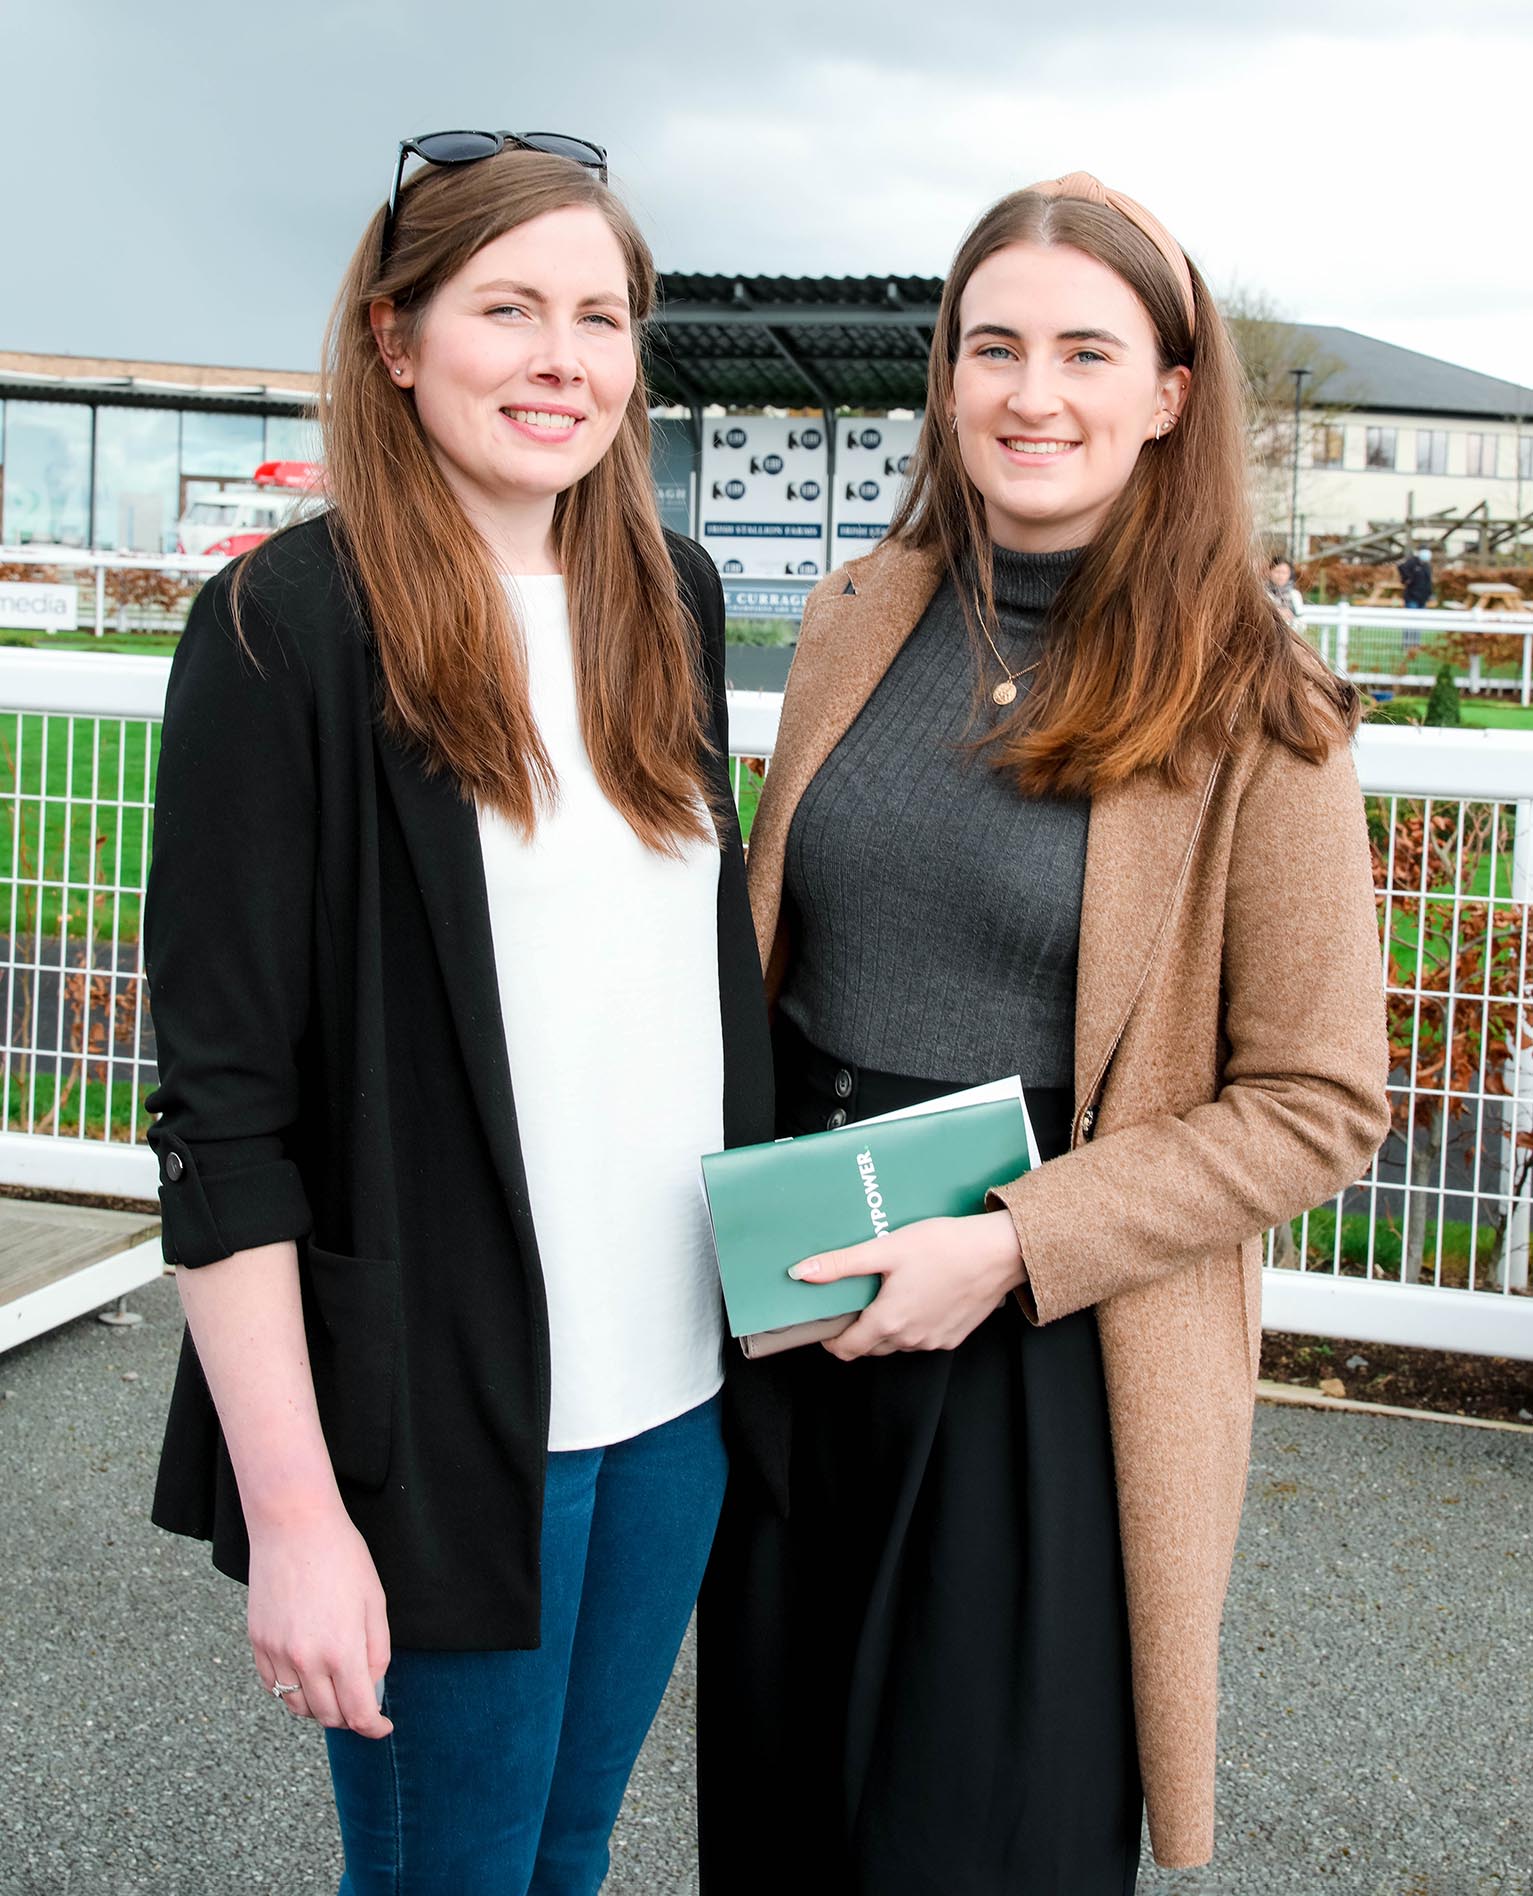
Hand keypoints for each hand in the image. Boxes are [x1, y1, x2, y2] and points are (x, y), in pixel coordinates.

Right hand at [247, 1500, 393, 1737]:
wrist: (294, 1526)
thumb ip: (376, 1651)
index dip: (373, 1727)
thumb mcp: (374, 1602)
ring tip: (335, 1689)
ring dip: (319, 1708)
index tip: (382, 1726)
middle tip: (362, 1703)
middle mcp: (306, 1659)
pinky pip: (274, 1686)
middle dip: (349, 1717)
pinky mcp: (257, 1643)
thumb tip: (371, 1687)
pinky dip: (292, 1691)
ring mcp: (277, 1653)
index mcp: (341, 1650)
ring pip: (297, 1707)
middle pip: (328, 1716)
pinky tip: (307, 1675)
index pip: (358, 1712)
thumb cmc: (342, 1557)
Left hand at [788, 1210, 1024, 1361]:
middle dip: (857, 1330)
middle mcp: (910, 1339)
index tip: (826, 1322)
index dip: (831, 1339)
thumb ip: (842, 1264)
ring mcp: (934, 1341)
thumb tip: (801, 1273)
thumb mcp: (886, 1248)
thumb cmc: (945, 1246)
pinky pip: (922, 1338)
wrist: (1000, 1252)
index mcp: (889, 1321)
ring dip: (886, 1327)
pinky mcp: (953, 1336)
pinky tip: (918, 1295)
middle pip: (869, 1347)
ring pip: (896, 1344)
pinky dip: (913, 1324)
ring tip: (887, 1292)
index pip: (846, 1349)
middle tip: (856, 1299)